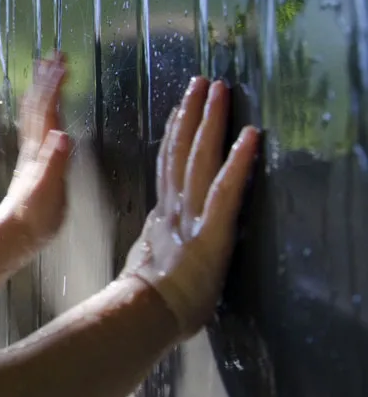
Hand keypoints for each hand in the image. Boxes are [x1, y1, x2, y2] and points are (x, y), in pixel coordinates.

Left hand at [1, 52, 71, 245]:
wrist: (17, 232)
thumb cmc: (36, 214)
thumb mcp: (50, 190)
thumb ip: (55, 163)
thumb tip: (62, 135)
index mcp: (40, 148)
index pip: (47, 109)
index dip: (54, 85)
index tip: (61, 62)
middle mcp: (34, 145)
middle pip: (38, 105)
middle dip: (47, 79)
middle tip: (55, 55)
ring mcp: (32, 152)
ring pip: (35, 113)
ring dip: (42, 90)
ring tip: (46, 70)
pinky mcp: (34, 161)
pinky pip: (37, 126)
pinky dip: (41, 110)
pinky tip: (45, 109)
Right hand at [120, 77, 259, 336]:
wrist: (146, 315)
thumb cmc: (146, 303)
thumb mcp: (145, 268)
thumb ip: (151, 251)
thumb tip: (147, 255)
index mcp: (161, 218)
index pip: (168, 167)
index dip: (174, 134)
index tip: (180, 107)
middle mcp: (174, 208)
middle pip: (182, 152)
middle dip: (192, 113)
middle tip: (203, 82)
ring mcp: (193, 216)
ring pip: (200, 158)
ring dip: (211, 122)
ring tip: (219, 90)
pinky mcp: (214, 229)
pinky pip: (227, 189)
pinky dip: (239, 160)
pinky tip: (250, 135)